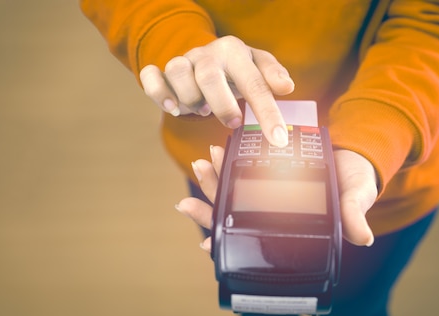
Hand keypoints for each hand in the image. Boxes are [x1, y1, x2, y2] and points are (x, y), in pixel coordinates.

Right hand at [139, 36, 294, 146]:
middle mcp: (207, 54)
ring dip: (191, 99)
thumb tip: (287, 86)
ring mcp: (182, 62)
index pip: (254, 82)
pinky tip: (173, 108)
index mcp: (235, 51)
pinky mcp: (162, 72)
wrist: (206, 58)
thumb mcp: (258, 67)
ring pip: (178, 74)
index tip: (277, 139)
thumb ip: (272, 75)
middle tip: (234, 122)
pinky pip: (151, 76)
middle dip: (222, 105)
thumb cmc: (236, 69)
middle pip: (210, 77)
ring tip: (203, 110)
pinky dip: (158, 92)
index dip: (267, 112)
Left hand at [176, 146, 377, 252]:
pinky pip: (240, 168)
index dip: (229, 245)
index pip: (252, 240)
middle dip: (208, 209)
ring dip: (213, 181)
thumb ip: (353, 216)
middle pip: (232, 215)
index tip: (206, 243)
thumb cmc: (355, 182)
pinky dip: (227, 162)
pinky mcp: (265, 170)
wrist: (355, 154)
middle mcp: (272, 212)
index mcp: (288, 226)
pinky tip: (216, 152)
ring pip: (231, 191)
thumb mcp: (356, 198)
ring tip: (200, 164)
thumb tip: (362, 238)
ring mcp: (266, 191)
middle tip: (188, 203)